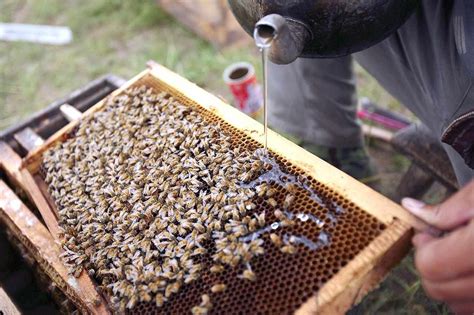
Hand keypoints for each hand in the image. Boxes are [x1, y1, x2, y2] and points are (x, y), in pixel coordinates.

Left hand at [402, 180, 473, 314]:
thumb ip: (446, 209)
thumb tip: (411, 207)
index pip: (430, 266)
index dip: (423, 247)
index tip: (429, 235)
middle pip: (439, 289)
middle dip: (433, 266)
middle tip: (445, 244)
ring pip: (458, 307)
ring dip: (452, 284)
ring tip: (463, 256)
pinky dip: (469, 294)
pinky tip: (472, 268)